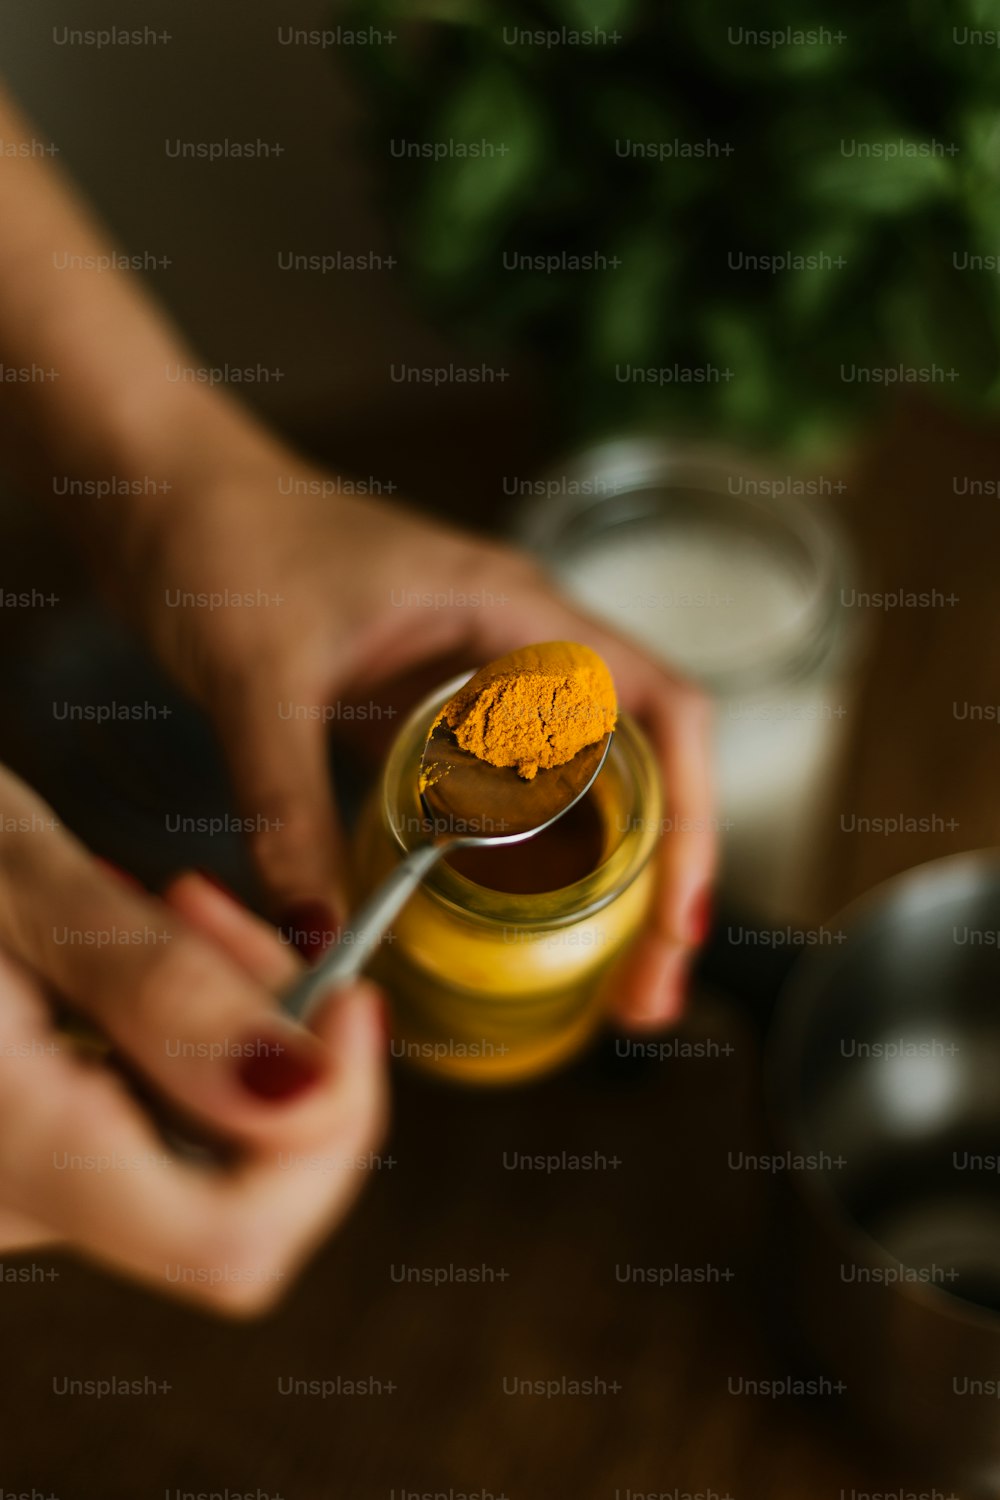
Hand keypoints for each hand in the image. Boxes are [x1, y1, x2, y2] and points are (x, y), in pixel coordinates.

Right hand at [0, 763, 385, 1312]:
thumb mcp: (20, 889)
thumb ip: (164, 995)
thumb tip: (312, 1095)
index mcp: (9, 1158)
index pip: (236, 1244)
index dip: (330, 1127)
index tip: (349, 998)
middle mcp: (8, 1211)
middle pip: (238, 1195)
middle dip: (277, 1049)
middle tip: (216, 915)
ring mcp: (15, 1194)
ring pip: (202, 1154)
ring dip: (226, 1027)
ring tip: (161, 903)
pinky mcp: (22, 1159)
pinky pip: (146, 1130)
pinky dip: (175, 1041)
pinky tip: (126, 951)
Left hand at [122, 436, 714, 1029]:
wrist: (164, 495)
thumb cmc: (224, 537)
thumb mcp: (260, 679)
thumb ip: (285, 805)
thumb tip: (318, 934)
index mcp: (515, 611)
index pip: (662, 707)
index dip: (693, 815)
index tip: (678, 915)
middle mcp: (517, 649)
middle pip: (640, 771)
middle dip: (658, 886)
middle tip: (642, 994)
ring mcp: (475, 691)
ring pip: (581, 796)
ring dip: (601, 892)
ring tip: (605, 988)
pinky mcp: (427, 724)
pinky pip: (502, 806)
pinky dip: (523, 875)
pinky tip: (510, 939)